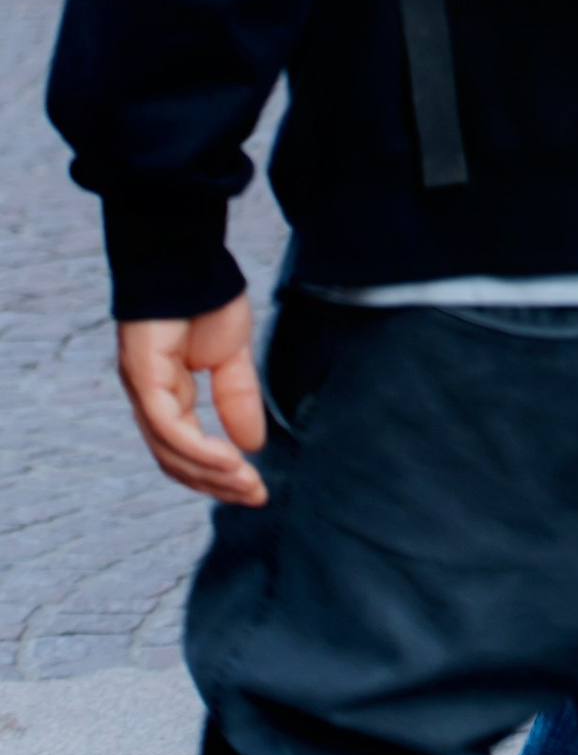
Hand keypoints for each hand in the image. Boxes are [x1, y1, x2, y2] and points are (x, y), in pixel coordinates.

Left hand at [118, 297, 268, 505]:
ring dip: (210, 474)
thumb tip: (253, 445)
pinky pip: (169, 426)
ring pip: (170, 451)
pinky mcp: (143, 378)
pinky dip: (198, 449)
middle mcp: (151, 399)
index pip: (187, 449)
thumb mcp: (232, 356)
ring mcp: (143, 390)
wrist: (188, 258)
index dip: (219, 473)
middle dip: (216, 483)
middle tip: (255, 496)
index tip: (256, 488)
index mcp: (169, 394)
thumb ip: (238, 398)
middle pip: (176, 460)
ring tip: (246, 484)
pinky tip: (229, 460)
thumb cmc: (206, 298)